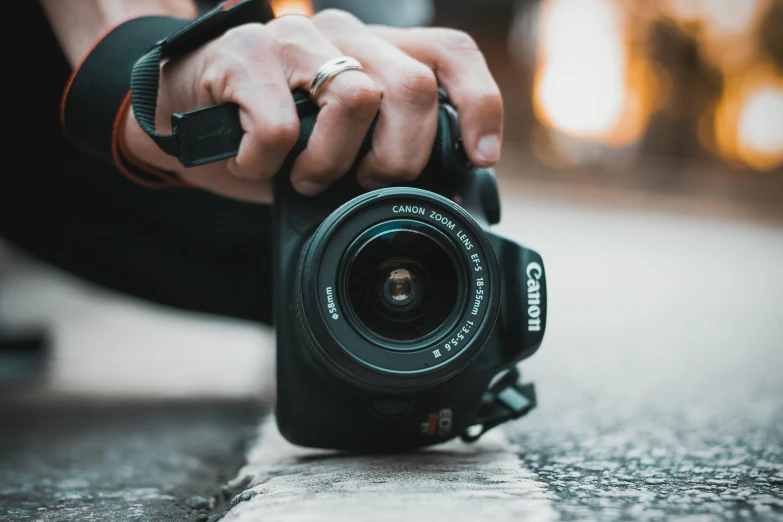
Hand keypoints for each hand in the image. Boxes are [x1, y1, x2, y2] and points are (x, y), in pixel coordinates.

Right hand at [123, 9, 502, 201]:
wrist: (182, 106)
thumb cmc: (271, 128)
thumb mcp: (341, 137)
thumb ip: (387, 146)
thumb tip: (446, 191)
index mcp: (377, 49)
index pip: (451, 54)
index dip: (478, 104)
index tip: (478, 157)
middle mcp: (343, 34)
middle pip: (413, 85)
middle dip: (398, 157)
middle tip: (364, 183)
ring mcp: (293, 40)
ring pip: (356, 98)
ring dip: (332, 163)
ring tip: (305, 178)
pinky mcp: (242, 57)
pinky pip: (279, 128)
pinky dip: (267, 166)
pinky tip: (254, 165)